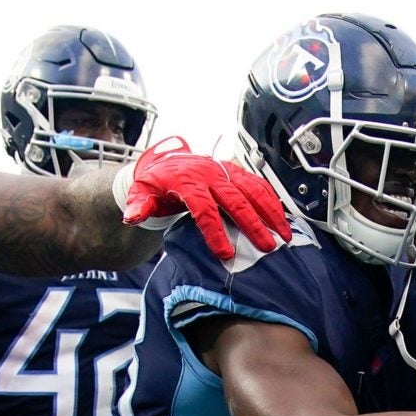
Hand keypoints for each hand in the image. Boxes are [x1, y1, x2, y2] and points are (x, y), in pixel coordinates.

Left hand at [113, 137, 288, 261]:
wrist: (167, 162)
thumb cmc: (157, 184)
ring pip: (253, 190)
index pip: (204, 208)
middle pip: (235, 200)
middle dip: (253, 224)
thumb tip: (132, 217)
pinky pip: (258, 184)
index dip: (215, 231)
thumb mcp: (141, 193)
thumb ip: (138, 206)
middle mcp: (210, 174)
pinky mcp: (236, 172)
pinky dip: (272, 200)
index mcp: (187, 181)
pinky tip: (283, 218)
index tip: (225, 253)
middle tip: (267, 247)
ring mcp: (226, 171)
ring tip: (284, 234)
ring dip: (270, 212)